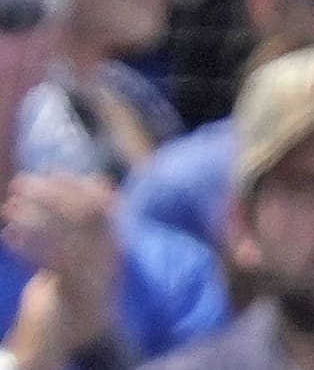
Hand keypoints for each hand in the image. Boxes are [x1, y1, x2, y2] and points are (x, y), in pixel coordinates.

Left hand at [3, 175, 118, 365]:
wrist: (83, 330)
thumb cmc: (81, 284)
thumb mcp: (93, 250)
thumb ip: (93, 221)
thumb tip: (93, 179)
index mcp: (116, 243)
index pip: (102, 204)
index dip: (78, 186)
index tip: (53, 172)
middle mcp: (109, 255)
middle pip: (83, 215)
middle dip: (52, 195)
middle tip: (22, 183)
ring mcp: (93, 272)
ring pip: (65, 235)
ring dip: (35, 217)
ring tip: (8, 207)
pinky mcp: (71, 289)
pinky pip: (49, 261)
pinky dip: (28, 246)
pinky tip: (8, 236)